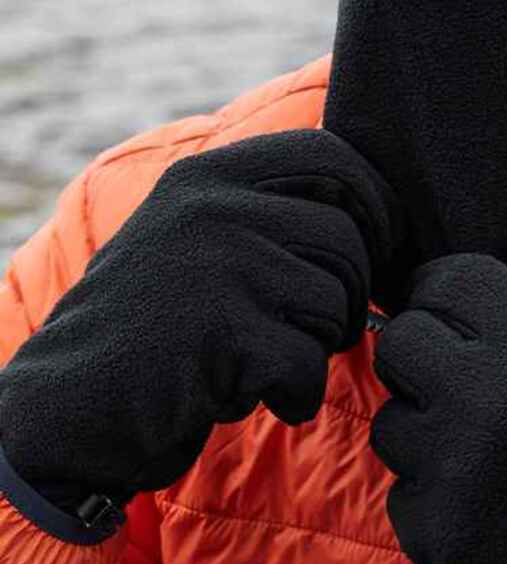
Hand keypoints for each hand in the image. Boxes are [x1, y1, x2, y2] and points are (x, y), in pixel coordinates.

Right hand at [0, 129, 400, 517]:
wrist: (68, 407)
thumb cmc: (155, 327)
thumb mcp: (196, 237)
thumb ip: (266, 207)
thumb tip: (382, 204)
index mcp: (211, 175)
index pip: (333, 156)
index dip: (375, 204)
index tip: (377, 247)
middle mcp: (213, 207)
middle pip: (347, 238)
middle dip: (353, 292)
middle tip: (323, 328)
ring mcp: (217, 265)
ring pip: (337, 301)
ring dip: (322, 346)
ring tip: (276, 361)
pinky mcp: (222, 332)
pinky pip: (309, 361)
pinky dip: (299, 394)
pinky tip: (267, 399)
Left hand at [368, 253, 506, 563]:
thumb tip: (449, 320)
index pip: (451, 280)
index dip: (439, 293)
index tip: (440, 311)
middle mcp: (487, 396)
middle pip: (401, 342)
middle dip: (417, 361)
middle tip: (445, 385)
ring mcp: (455, 467)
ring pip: (392, 424)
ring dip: (423, 438)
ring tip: (476, 459)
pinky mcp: (436, 532)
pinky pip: (404, 496)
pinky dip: (435, 503)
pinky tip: (483, 511)